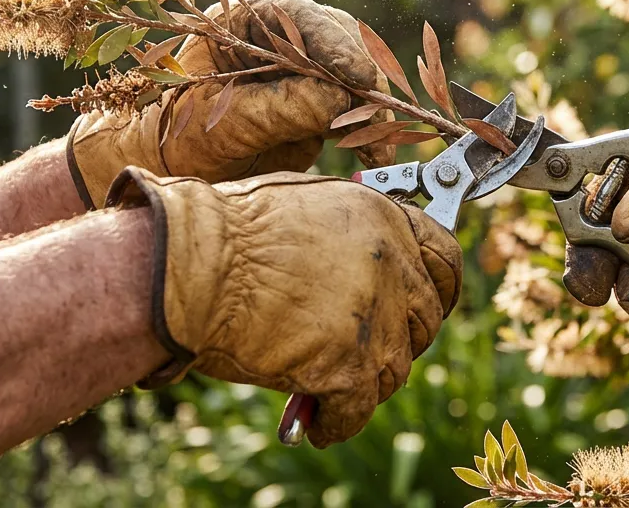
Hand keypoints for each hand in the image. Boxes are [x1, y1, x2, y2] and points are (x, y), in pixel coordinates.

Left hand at [68, 0, 393, 206]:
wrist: (153, 173)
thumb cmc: (168, 139)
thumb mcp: (219, 126)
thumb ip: (279, 109)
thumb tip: (341, 100)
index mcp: (240, 23)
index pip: (299, 19)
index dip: (336, 45)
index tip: (359, 76)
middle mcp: (274, 41)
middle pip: (337, 43)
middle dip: (361, 78)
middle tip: (376, 114)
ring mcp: (297, 74)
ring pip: (352, 77)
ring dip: (371, 108)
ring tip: (380, 143)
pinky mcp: (313, 108)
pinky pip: (350, 110)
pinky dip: (367, 130)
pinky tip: (375, 150)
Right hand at [109, 167, 462, 446]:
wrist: (183, 266)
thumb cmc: (222, 233)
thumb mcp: (305, 206)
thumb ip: (349, 234)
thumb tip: (362, 263)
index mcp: (382, 216)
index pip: (445, 258)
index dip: (437, 290)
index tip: (425, 309)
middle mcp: (389, 261)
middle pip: (425, 320)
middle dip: (398, 342)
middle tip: (365, 355)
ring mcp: (374, 314)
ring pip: (394, 369)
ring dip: (364, 384)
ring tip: (327, 391)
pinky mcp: (348, 363)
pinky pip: (357, 409)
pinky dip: (337, 422)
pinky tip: (315, 423)